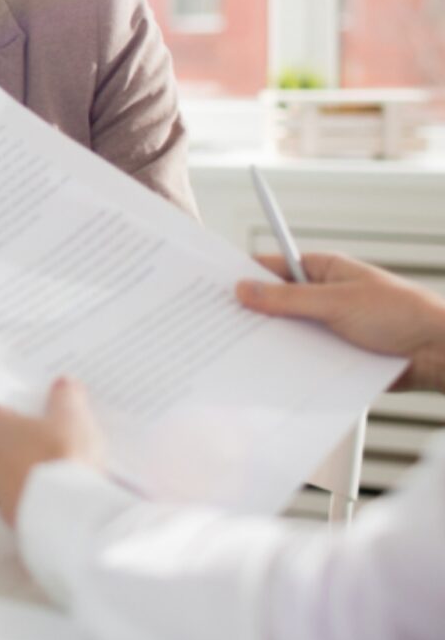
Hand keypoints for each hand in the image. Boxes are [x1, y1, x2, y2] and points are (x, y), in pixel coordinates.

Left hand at [0, 378, 104, 525]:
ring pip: (13, 474)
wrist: (69, 517)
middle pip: (3, 442)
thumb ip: (65, 396)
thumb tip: (63, 386)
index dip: (15, 404)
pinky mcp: (15, 520)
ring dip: (32, 470)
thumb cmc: (62, 460)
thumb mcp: (71, 416)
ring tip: (64, 467)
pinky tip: (65, 494)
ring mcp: (0, 494)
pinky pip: (27, 501)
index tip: (32, 403)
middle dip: (24, 439)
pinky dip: (41, 497)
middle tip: (52, 434)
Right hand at [237, 253, 444, 392]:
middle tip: (222, 324)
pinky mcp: (333, 355)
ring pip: (286, 333)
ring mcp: (327, 328)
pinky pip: (301, 357)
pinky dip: (288, 364)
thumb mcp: (337, 302)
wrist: (440, 354)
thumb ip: (288, 299)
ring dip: (272, 342)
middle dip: (253, 313)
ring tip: (242, 352)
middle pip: (275, 303)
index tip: (216, 287)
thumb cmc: (402, 314)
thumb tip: (245, 289)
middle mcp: (321, 298)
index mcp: (322, 271)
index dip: (245, 275)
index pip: (273, 268)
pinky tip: (272, 372)